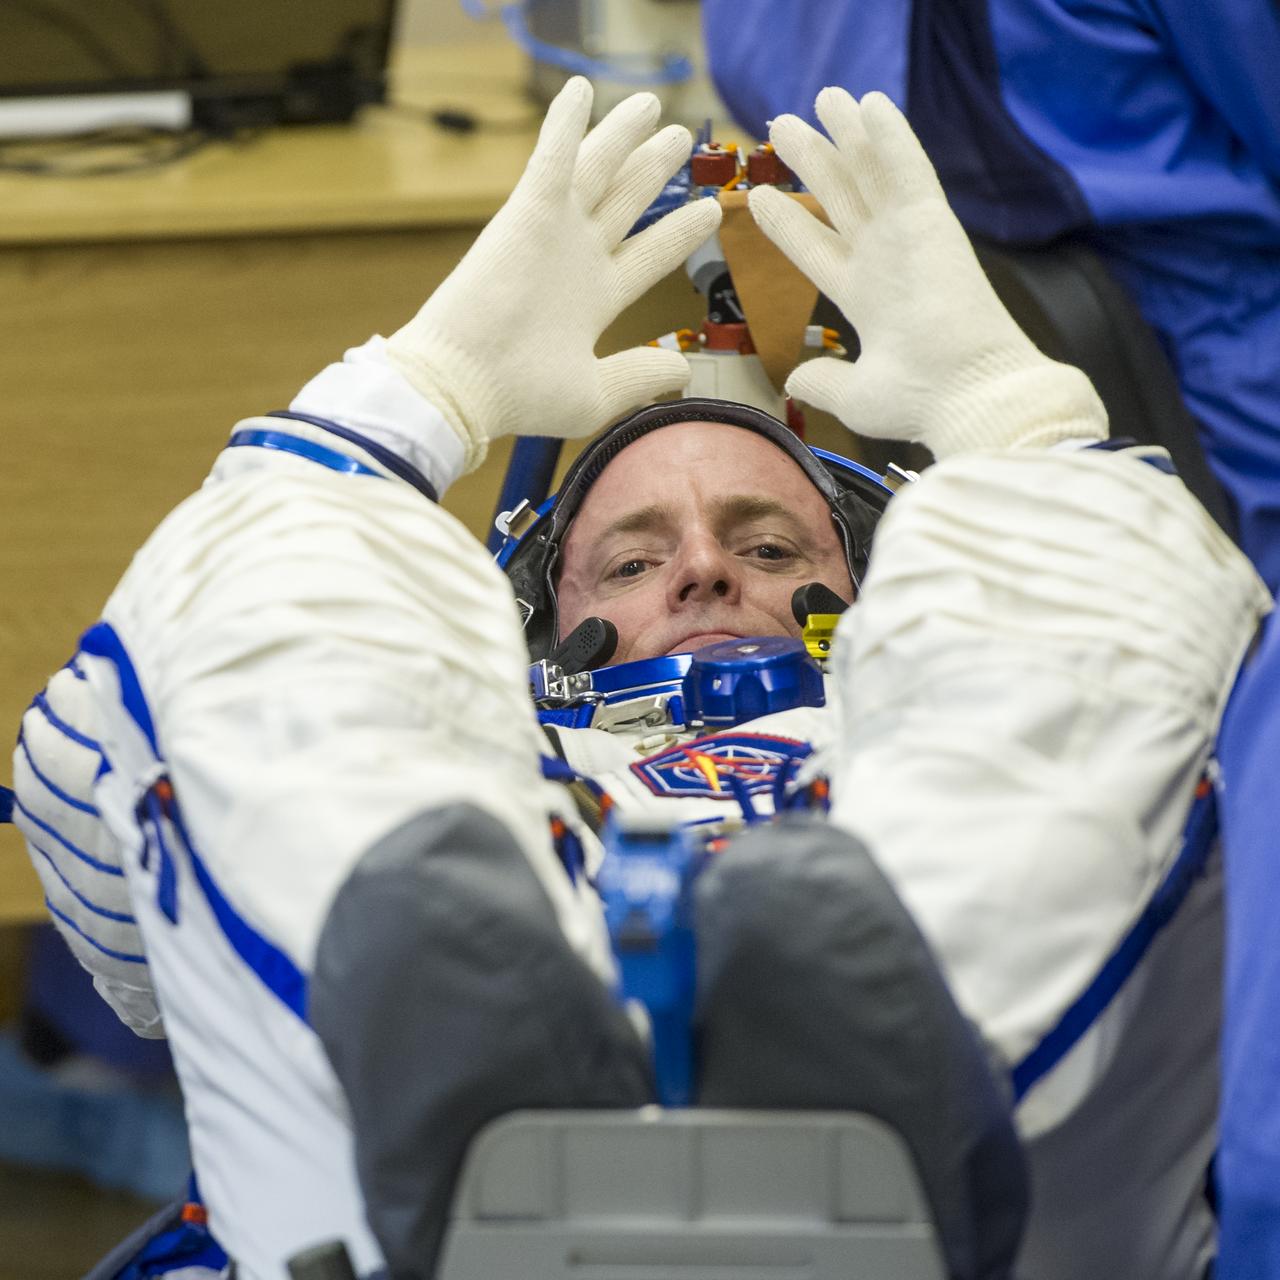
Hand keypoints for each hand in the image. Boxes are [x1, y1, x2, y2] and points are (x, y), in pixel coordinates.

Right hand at [385, 78, 720, 471]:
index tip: (709, 210)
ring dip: (622, 136)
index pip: (647, 256)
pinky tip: (581, 89)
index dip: (678, 232)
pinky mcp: (527, 214)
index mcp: (594, 301)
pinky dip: (565, 124)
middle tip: (681, 138)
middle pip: (626, 202)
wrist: (465, 385)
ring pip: (597, 171)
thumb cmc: (521, 397)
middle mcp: (576, 261)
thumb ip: (640, 377)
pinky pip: (550, 157)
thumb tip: (683, 370)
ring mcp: (552, 234)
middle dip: (653, 170)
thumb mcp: (595, 395)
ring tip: (652, 104)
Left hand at [748, 89, 1105, 457]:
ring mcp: (910, 240)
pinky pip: (909, 167)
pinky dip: (890, 135)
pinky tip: (869, 101)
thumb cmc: (924, 403)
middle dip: (813, 163)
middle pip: (840, 200)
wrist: (970, 396)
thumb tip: (796, 382)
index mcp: (869, 302)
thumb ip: (824, 382)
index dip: (788, 225)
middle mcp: (888, 264)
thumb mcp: (858, 395)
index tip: (758, 198)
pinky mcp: (933, 224)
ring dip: (846, 136)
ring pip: (870, 174)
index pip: (818, 251)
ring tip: (821, 98)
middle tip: (782, 128)